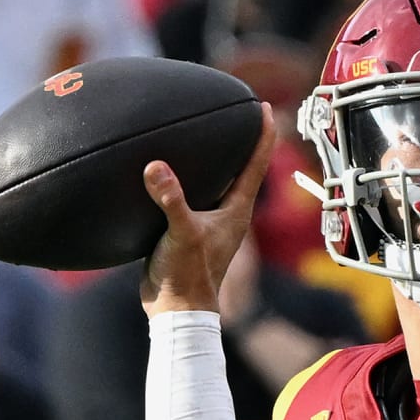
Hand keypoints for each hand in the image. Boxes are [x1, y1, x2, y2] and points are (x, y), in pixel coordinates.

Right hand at [141, 107, 277, 317]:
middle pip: (239, 168)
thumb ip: (171, 200)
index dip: (261, 135)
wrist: (174, 313)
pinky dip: (184, 177)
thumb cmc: (187, 277)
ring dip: (213, 159)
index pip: (254, 165)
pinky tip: (168, 166)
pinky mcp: (188, 230)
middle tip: (238, 107)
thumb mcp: (181, 233)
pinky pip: (189, 194)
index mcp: (235, 211)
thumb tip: (156, 168)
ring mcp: (207, 222)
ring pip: (214, 182)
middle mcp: (226, 214)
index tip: (262, 106)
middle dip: (240, 140)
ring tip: (205, 130)